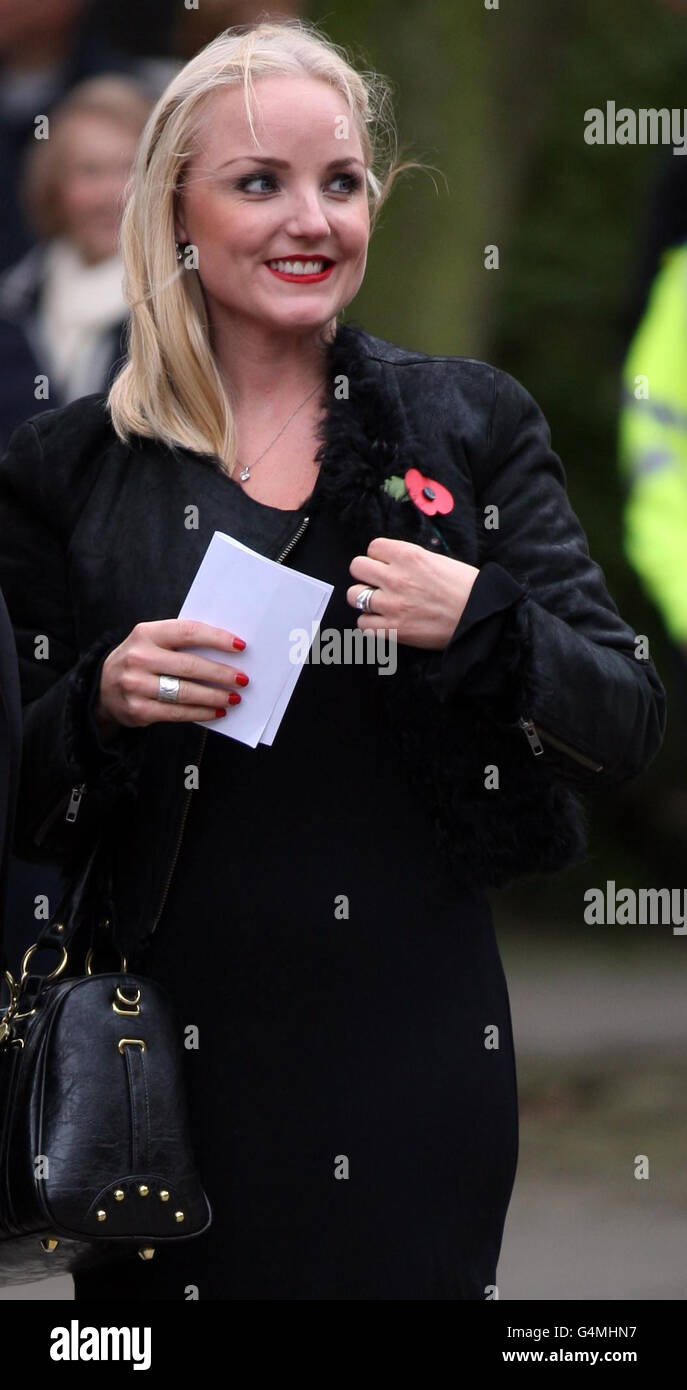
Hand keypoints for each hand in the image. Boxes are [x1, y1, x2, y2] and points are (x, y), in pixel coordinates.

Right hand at [94, 618, 248, 736]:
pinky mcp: (138, 710)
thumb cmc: (141, 660)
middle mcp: (138, 658)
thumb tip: (227, 651)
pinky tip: (216, 711)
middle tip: (242, 679)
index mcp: (145, 633)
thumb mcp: (152, 642)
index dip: (216, 638)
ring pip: (185, 692)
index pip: (188, 632)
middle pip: (189, 665)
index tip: (240, 646)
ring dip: (214, 696)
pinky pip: (177, 712)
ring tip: (234, 697)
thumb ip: (181, 642)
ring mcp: (135, 685)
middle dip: (221, 674)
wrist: (103, 687)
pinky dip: (201, 712)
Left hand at [347, 537, 478, 649]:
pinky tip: (385, 622)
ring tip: (381, 604)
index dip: (380, 557)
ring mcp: (391, 605)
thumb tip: (393, 564)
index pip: (373, 547)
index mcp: (408, 556)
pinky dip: (372, 624)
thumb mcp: (438, 560)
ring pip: (354, 596)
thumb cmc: (466, 588)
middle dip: (366, 575)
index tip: (387, 565)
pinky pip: (363, 625)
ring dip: (365, 600)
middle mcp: (395, 578)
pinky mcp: (393, 630)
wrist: (479, 617)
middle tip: (379, 583)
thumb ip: (411, 561)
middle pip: (357, 567)